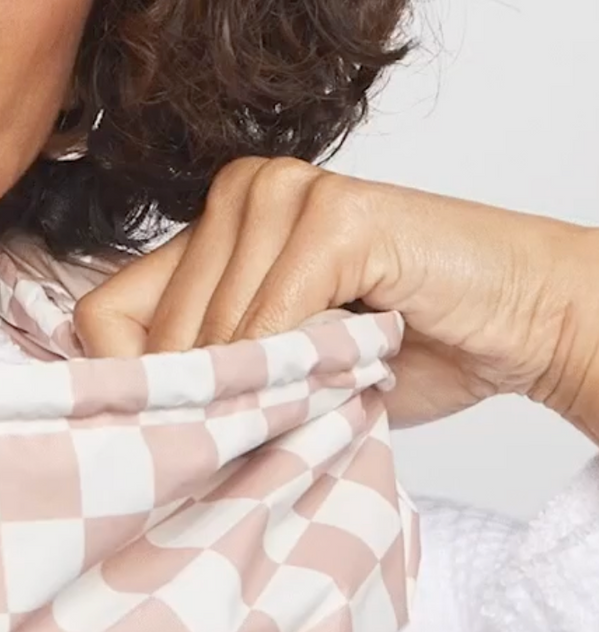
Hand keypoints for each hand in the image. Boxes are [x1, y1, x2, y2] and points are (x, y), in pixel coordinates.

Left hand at [73, 156, 598, 431]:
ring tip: (316, 395)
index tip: (168, 439)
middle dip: (206, 400)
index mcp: (211, 223)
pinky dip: (298, 366)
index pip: (106, 313)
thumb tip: (131, 431)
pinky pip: (274, 319)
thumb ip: (216, 374)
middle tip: (256, 436)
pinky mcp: (332, 212)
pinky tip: (344, 368)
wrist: (525, 321)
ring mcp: (281, 192)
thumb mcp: (283, 366)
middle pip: (160, 332)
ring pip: (215, 332)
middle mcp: (236, 192)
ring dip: (262, 388)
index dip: (131, 386)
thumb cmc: (409, 345)